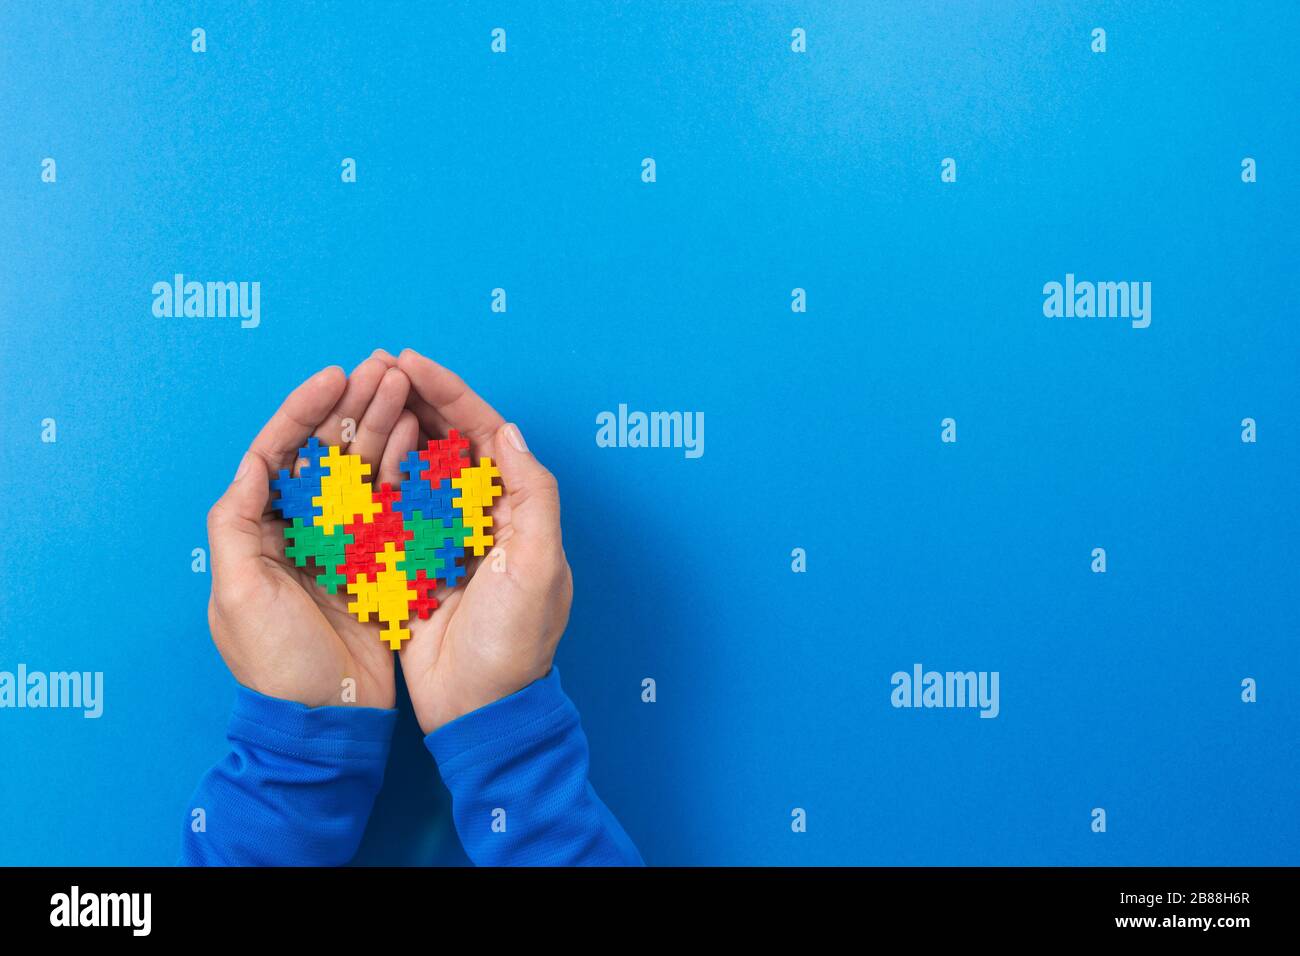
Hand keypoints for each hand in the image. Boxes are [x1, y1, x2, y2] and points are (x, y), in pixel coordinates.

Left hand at [205, 351, 413, 708]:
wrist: (327, 721)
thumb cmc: (276, 664)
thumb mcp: (238, 596)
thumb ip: (237, 527)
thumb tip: (251, 467)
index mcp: (259, 533)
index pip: (277, 455)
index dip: (303, 412)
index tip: (333, 377)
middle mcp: (300, 530)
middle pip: (324, 453)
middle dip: (351, 406)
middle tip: (383, 367)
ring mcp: (341, 543)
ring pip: (361, 469)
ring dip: (381, 425)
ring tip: (407, 386)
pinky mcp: (378, 561)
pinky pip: (391, 502)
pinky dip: (404, 467)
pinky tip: (421, 437)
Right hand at [393, 349, 573, 733]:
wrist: (479, 709)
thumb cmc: (517, 642)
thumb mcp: (538, 566)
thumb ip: (532, 496)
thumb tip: (509, 433)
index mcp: (516, 507)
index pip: (484, 433)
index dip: (451, 393)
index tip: (412, 360)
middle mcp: (478, 513)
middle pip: (445, 440)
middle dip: (414, 399)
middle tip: (375, 363)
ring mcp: (441, 534)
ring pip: (412, 465)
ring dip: (388, 428)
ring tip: (357, 392)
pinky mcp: (408, 560)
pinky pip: (386, 505)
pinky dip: (369, 475)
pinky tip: (345, 450)